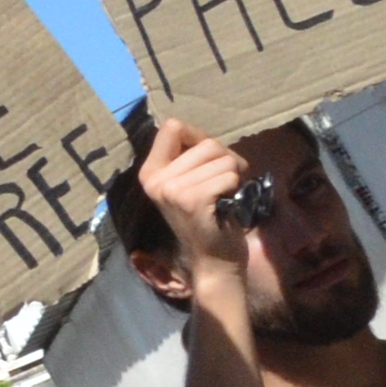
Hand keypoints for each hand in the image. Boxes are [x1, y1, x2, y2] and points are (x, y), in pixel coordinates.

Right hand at [139, 114, 260, 296]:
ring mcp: (171, 190)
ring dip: (233, 175)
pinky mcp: (191, 200)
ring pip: (221, 158)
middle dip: (225, 159)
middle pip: (205, 143)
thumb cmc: (208, 218)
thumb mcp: (188, 182)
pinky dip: (236, 187)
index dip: (199, 136)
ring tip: (225, 194)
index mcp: (150, 171)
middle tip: (224, 183)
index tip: (208, 159)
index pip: (173, 127)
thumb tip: (194, 130)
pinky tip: (226, 203)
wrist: (213, 259)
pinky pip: (228, 175)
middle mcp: (154, 179)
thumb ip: (188, 156)